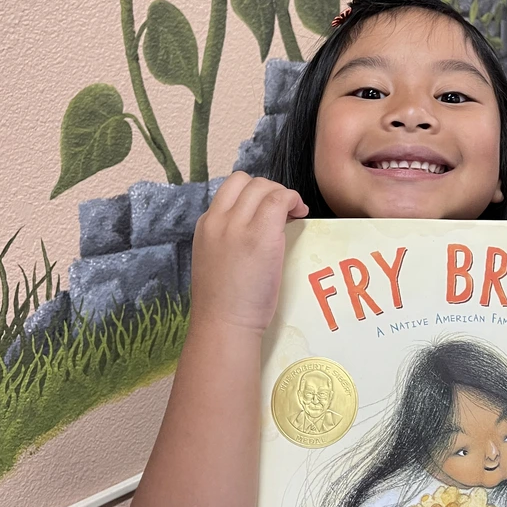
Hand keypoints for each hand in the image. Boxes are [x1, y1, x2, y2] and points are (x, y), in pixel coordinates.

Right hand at [189, 172, 307, 335]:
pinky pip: (280, 199)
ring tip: (293, 214)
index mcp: (206, 225)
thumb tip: (254, 223)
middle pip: (248, 181)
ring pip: (264, 186)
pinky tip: (300, 214)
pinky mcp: (262, 235)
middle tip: (283, 212)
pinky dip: (294, 200)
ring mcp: (239, 226)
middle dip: (269, 190)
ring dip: (283, 195)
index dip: (253, 192)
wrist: (224, 324)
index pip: (231, 187)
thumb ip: (227, 236)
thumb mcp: (214, 258)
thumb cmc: (223, 303)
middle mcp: (219, 220)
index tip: (265, 209)